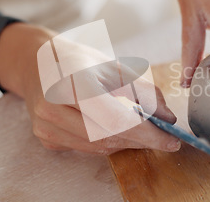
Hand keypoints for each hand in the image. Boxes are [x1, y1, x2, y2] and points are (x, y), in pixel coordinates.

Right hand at [0, 22, 180, 153]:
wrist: (38, 63)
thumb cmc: (80, 61)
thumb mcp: (116, 66)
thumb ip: (144, 92)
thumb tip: (168, 119)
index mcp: (73, 81)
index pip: (115, 119)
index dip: (146, 134)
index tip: (170, 140)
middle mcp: (53, 105)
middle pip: (107, 136)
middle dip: (140, 140)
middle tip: (162, 137)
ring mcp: (46, 125)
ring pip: (97, 147)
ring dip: (125, 143)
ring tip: (140, 131)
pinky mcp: (45, 137)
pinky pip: (85, 148)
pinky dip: (106, 142)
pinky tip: (114, 130)